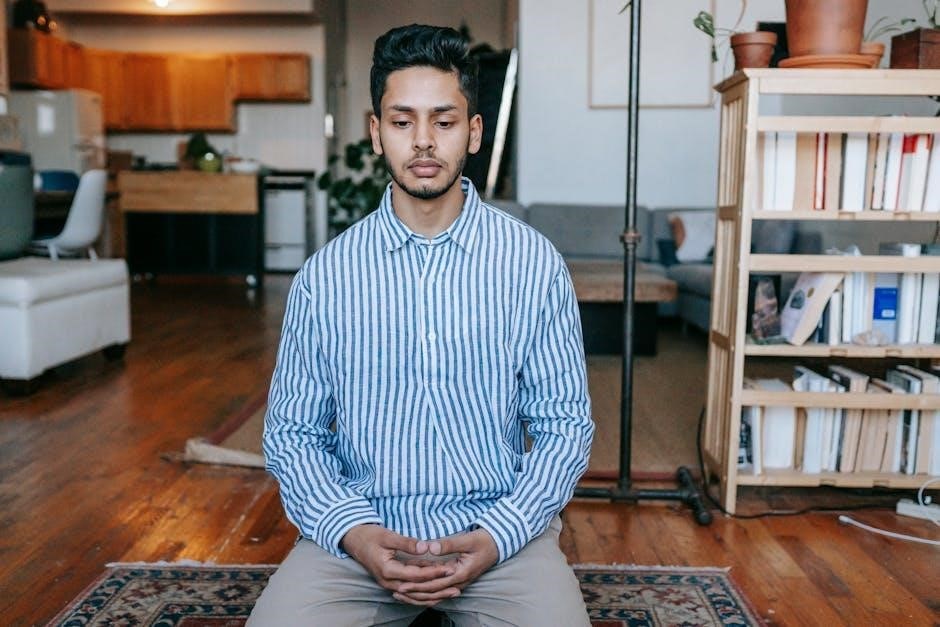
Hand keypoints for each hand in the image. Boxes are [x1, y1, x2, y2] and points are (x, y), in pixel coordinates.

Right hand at [341, 524, 455, 595]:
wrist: (354, 540)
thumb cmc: (370, 536)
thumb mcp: (388, 536)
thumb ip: (407, 543)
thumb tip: (426, 547)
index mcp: (387, 570)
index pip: (416, 575)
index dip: (433, 572)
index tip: (449, 568)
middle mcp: (388, 582)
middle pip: (417, 589)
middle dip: (437, 588)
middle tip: (457, 585)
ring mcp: (389, 585)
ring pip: (414, 595)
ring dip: (433, 595)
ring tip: (451, 593)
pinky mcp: (392, 583)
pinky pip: (410, 593)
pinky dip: (424, 594)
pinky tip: (437, 595)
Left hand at [392, 528, 498, 605]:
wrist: (497, 544)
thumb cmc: (483, 541)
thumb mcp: (468, 540)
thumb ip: (449, 544)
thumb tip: (430, 547)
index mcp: (460, 574)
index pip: (435, 584)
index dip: (418, 585)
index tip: (402, 584)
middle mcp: (458, 582)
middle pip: (433, 593)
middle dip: (414, 594)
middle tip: (396, 591)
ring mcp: (457, 582)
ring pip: (435, 594)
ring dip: (418, 596)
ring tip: (401, 594)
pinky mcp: (456, 579)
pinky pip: (439, 589)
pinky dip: (426, 591)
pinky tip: (414, 589)